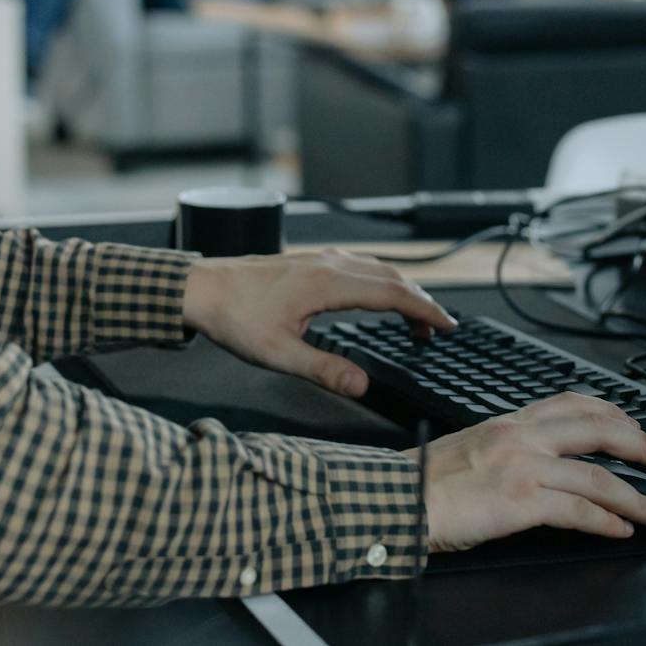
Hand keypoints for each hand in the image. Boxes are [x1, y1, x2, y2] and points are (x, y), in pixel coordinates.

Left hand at [181, 249, 456, 396]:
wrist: (199, 288)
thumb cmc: (233, 318)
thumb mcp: (278, 355)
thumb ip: (324, 371)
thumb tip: (363, 387)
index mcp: (327, 285)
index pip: (392, 293)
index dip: (424, 310)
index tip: (447, 326)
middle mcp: (328, 264)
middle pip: (391, 276)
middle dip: (420, 302)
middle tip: (436, 330)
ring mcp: (318, 259)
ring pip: (375, 267)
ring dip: (401, 289)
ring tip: (412, 318)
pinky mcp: (307, 261)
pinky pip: (357, 264)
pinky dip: (379, 280)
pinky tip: (374, 294)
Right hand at [420, 393, 645, 548]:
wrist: (397, 498)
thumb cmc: (425, 481)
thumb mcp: (471, 446)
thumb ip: (508, 447)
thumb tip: (541, 462)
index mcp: (509, 421)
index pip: (574, 403)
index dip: (615, 413)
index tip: (637, 426)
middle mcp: (522, 437)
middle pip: (600, 430)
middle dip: (645, 444)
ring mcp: (524, 467)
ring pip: (599, 476)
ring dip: (637, 498)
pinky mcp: (521, 501)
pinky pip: (579, 510)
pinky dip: (608, 520)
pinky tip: (623, 529)